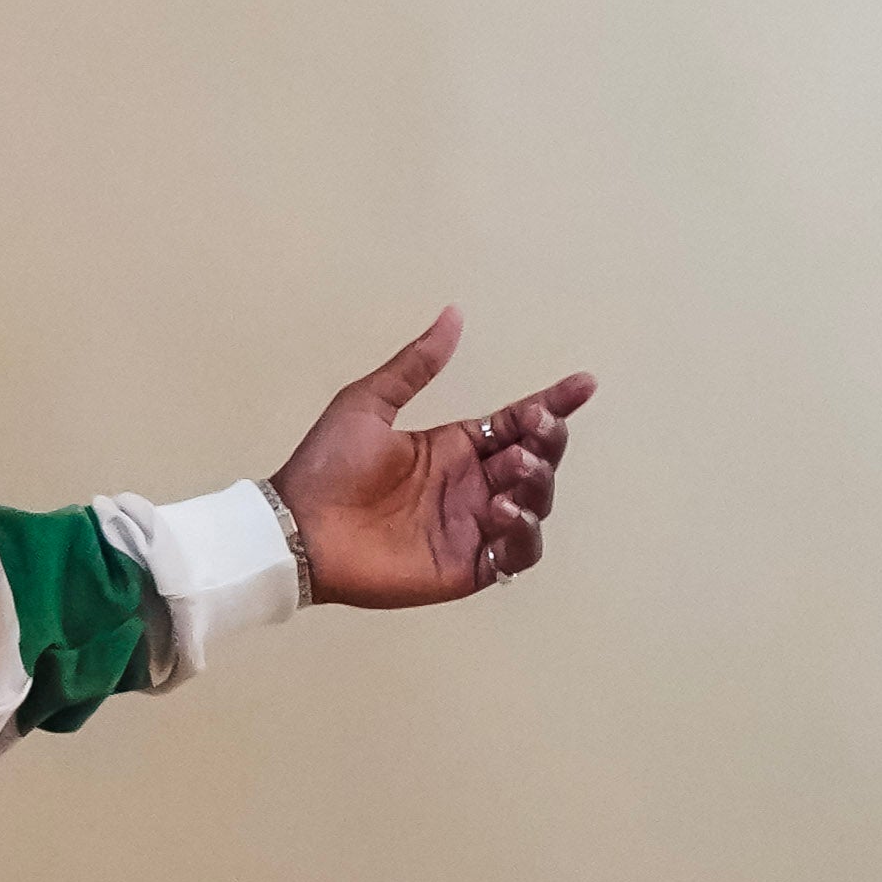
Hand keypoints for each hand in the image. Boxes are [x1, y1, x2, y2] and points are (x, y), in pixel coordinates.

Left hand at [270, 309, 591, 612]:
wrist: (298, 528)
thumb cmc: (326, 466)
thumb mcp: (369, 402)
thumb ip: (416, 364)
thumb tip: (453, 314)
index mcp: (455, 447)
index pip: (517, 423)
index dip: (554, 404)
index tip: (583, 383)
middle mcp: (471, 486)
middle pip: (536, 462)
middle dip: (547, 442)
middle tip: (532, 431)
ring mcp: (471, 528)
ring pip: (535, 506)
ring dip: (538, 484)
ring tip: (514, 470)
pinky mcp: (465, 567)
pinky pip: (515, 556)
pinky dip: (523, 534)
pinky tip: (501, 513)